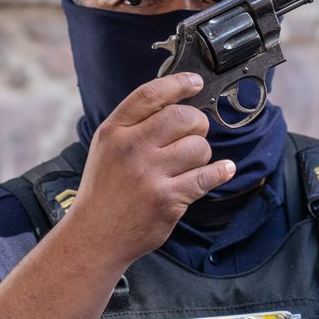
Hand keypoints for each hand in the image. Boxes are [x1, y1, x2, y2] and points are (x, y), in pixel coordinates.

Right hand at [68, 72, 235, 265]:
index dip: (178, 84)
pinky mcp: (167, 199)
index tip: (194, 83)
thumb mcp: (106, 148)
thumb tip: (176, 103)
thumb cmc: (105, 190)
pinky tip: (224, 170)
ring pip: (199, 147)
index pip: (150, 95)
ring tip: (189, 164)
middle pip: (183, 117)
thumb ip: (134, 124)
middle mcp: (131, 149)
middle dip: (197, 123)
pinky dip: (220, 172)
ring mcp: (149, 175)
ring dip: (202, 154)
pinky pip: (206, 177)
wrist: (94, 236)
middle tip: (195, 134)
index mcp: (114, 132)